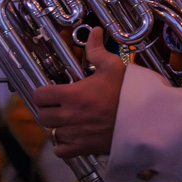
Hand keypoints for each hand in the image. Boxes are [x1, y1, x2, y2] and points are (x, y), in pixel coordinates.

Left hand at [33, 27, 123, 158]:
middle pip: (42, 116)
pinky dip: (63, 144)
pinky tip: (72, 134)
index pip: (39, 96)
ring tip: (67, 118)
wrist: (142, 118)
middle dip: (47, 109)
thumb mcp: (113, 65)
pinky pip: (61, 150)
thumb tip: (93, 31)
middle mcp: (68, 117)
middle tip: (58, 103)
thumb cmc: (126, 90)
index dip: (42, 92)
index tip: (51, 90)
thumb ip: (97, 50)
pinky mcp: (83, 148)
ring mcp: (75, 135)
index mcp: (71, 95)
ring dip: (56, 126)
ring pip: (51, 133)